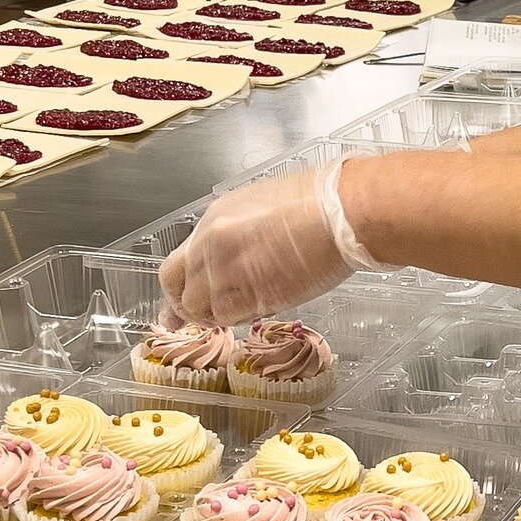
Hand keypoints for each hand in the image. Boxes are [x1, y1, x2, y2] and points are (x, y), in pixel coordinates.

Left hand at [160, 162, 377, 326]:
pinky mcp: (252, 292)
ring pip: (203, 310)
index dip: (179, 289)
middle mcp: (212, 244)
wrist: (343, 211)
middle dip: (191, 309)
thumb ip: (238, 233)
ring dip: (218, 316)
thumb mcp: (263, 204)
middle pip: (181, 292)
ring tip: (242, 310)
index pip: (176, 265)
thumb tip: (236, 256)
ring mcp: (229, 270)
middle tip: (205, 318)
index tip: (181, 304)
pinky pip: (229, 316)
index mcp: (214, 219)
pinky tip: (256, 310)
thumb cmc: (320, 201)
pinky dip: (238, 319)